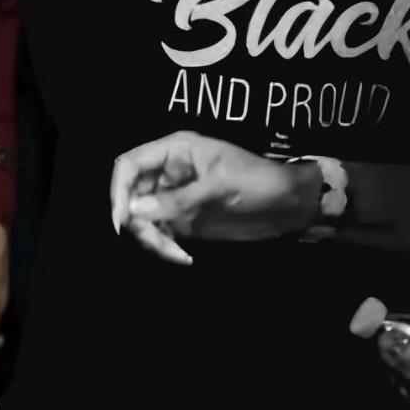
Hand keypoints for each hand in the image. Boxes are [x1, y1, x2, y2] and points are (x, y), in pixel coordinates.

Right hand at [110, 132, 321, 258]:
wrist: (291, 204)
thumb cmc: (259, 182)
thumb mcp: (219, 187)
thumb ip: (177, 200)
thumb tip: (134, 211)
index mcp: (174, 151)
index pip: (129, 165)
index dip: (118, 191)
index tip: (122, 222)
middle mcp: (168, 172)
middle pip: (131, 196)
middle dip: (138, 223)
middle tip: (159, 245)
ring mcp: (173, 197)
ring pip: (142, 218)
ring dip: (152, 240)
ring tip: (177, 256)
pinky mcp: (182, 219)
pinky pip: (159, 233)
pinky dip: (164, 248)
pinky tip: (183, 258)